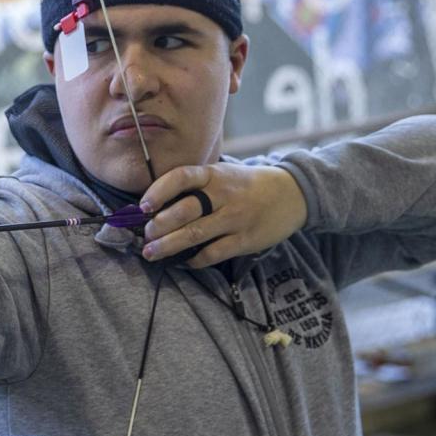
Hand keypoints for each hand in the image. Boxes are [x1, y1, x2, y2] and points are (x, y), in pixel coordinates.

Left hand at [138, 163, 307, 268]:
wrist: (292, 193)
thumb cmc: (246, 185)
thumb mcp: (223, 175)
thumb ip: (195, 186)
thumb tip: (155, 206)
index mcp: (214, 175)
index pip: (180, 177)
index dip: (158, 191)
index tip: (142, 206)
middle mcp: (223, 195)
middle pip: (184, 210)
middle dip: (159, 226)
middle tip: (146, 235)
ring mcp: (235, 218)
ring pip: (195, 234)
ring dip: (168, 246)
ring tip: (151, 253)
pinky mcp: (245, 239)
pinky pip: (213, 253)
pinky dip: (194, 259)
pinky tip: (183, 261)